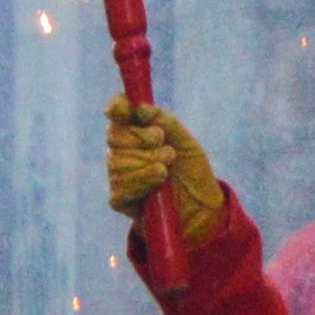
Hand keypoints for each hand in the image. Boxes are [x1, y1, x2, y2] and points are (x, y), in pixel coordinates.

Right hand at [104, 97, 226, 238]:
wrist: (200, 206)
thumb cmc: (190, 169)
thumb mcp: (184, 141)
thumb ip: (165, 121)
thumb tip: (140, 108)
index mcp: (135, 129)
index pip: (117, 111)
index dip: (117, 107)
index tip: (126, 110)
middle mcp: (120, 149)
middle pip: (115, 136)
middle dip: (143, 140)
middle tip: (167, 150)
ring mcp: (117, 173)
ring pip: (118, 161)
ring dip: (149, 163)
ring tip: (167, 169)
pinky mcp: (118, 197)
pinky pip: (121, 185)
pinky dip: (143, 182)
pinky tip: (158, 185)